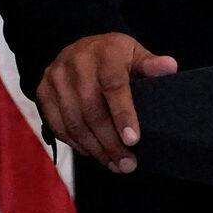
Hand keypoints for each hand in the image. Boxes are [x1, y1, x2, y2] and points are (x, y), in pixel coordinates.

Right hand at [36, 32, 178, 172]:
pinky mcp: (43, 91)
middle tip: (127, 164)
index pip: (113, 86)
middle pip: (91, 110)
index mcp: (104, 52)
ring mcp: (56, 77)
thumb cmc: (113, 56)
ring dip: (95, 149)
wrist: (79, 47)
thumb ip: (150, 64)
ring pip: (74, 122)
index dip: (123, 115)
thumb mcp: (134, 53)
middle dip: (110, 142)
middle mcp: (76, 63)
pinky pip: (58, 125)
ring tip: (114, 164)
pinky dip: (76, 144)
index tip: (133, 140)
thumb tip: (170, 67)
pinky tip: (93, 153)